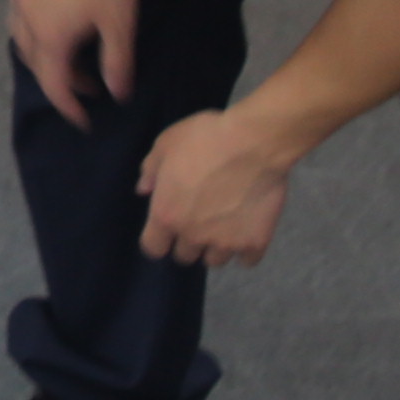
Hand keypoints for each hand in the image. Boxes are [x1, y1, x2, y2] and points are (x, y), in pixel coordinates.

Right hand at [8, 0, 140, 127]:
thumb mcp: (119, 22)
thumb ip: (117, 62)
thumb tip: (117, 95)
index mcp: (50, 41)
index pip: (55, 88)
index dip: (70, 108)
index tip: (84, 122)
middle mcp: (26, 26)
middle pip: (38, 67)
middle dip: (63, 83)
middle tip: (90, 86)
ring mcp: (18, 2)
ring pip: (22, 43)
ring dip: (45, 59)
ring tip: (70, 56)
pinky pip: (19, 18)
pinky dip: (34, 32)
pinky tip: (49, 20)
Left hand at [137, 106, 298, 268]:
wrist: (254, 142)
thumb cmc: (205, 138)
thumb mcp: (166, 143)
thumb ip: (151, 169)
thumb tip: (144, 190)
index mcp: (167, 215)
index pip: (153, 248)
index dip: (158, 239)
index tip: (166, 227)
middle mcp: (193, 236)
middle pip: (184, 256)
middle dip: (188, 241)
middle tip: (199, 219)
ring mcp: (226, 243)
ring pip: (214, 261)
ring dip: (215, 246)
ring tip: (224, 225)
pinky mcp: (255, 243)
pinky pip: (247, 260)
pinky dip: (246, 249)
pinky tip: (247, 230)